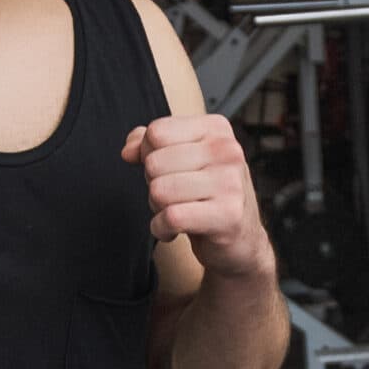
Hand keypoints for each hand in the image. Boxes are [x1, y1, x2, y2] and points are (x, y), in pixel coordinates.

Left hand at [121, 114, 271, 279]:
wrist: (240, 239)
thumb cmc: (206, 195)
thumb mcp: (181, 160)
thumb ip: (149, 145)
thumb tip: (128, 151)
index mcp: (216, 129)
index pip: (156, 132)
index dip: (149, 155)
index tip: (170, 171)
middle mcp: (227, 151)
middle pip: (154, 163)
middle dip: (154, 185)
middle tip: (176, 196)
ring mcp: (230, 183)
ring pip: (159, 190)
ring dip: (158, 208)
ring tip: (179, 211)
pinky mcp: (227, 215)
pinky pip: (171, 217)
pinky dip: (162, 229)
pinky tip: (175, 230)